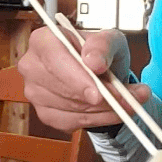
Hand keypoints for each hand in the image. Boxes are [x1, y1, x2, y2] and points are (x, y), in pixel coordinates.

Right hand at [16, 26, 150, 132]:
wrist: (99, 74)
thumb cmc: (100, 54)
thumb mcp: (111, 40)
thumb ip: (104, 45)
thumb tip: (94, 61)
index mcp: (43, 40)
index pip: (53, 58)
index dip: (76, 77)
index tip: (99, 93)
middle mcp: (32, 66)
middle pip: (61, 87)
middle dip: (97, 98)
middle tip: (128, 100)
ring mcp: (34, 92)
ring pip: (70, 107)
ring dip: (104, 110)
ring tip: (130, 103)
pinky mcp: (44, 113)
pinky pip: (71, 122)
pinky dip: (97, 120)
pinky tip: (113, 112)